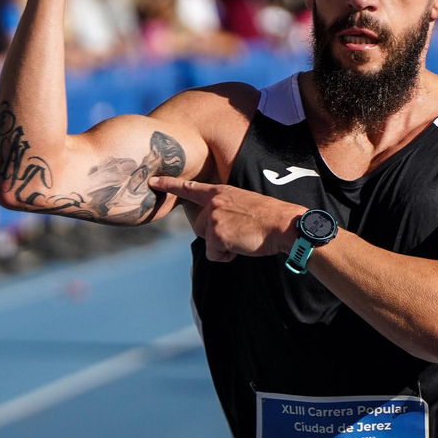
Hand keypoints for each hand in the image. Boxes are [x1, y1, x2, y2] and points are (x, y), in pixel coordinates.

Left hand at [149, 176, 303, 262]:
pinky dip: (228, 256)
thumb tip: (217, 227)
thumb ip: (226, 209)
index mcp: (222, 192)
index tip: (153, 181)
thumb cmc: (270, 218)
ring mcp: (214, 217)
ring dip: (224, 246)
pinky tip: (243, 245)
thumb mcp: (245, 204)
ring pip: (208, 241)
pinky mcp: (217, 234)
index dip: (169, 184)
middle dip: (217, 236)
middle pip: (200, 227)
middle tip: (241, 231)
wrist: (284, 225)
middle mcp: (214, 202)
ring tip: (244, 237)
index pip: (190, 188)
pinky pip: (215, 255)